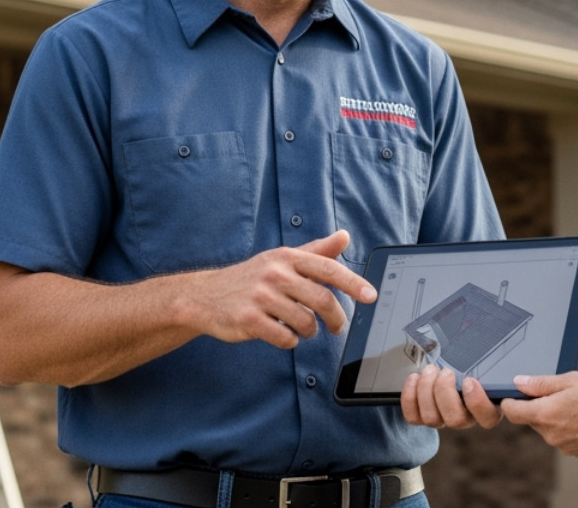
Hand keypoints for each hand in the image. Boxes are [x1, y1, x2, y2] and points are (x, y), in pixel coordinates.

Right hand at [193, 230, 375, 348]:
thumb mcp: (282, 259)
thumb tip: (344, 236)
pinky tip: (283, 334)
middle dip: (336, 318)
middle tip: (337, 327)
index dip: (353, 283)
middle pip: (322, 300)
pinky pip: (285, 338)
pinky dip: (290, 341)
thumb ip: (315, 251)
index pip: (328, 268)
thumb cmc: (252, 278)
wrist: (206, 296)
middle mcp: (275, 274)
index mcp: (287, 257)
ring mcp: (261, 297)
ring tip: (302, 328)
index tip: (371, 296)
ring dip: (310, 331)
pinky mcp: (249, 320)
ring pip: (305, 322)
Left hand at [400, 364, 501, 429]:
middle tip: (445, 371)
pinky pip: (413, 417)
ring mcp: (443, 420)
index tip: (469, 381)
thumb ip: (486, 359)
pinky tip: (415, 378)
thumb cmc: (468, 362)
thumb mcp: (481, 359)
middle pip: (456, 420)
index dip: (477, 402)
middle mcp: (465, 418)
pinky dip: (410, 397)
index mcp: (486, 406)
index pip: (488, 418)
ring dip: (427, 390)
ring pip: (432, 418)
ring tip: (430, 370)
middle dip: (445, 391)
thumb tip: (491, 341)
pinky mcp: (422, 418)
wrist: (446, 365)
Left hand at [500, 372, 577, 457]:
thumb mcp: (572, 379)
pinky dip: (569, 426)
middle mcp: (551, 435)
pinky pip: (564, 437)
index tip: (516, 392)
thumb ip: (542, 383)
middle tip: (559, 390)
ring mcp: (565, 447)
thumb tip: (518, 382)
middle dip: (538, 405)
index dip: (510, 400)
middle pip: (532, 419)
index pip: (512, 412)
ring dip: (555, 415)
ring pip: (549, 428)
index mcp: (545, 415)